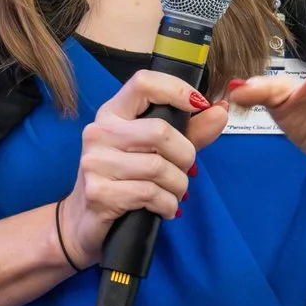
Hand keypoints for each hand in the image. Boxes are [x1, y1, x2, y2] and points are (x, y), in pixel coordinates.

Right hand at [57, 70, 228, 266]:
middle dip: (185, 156)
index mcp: (113, 114)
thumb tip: (220, 111)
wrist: (85, 223)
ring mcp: (95, 162)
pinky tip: (164, 209)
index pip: (143, 83)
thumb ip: (190, 132)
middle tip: (184, 172)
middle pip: (161, 131)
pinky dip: (167, 205)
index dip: (177, 89)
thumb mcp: (157, 152)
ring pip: (159, 167)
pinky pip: (150, 194)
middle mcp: (99, 132)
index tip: (200, 105)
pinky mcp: (98, 192)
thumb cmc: (125, 181)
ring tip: (172, 194)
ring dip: (178, 186)